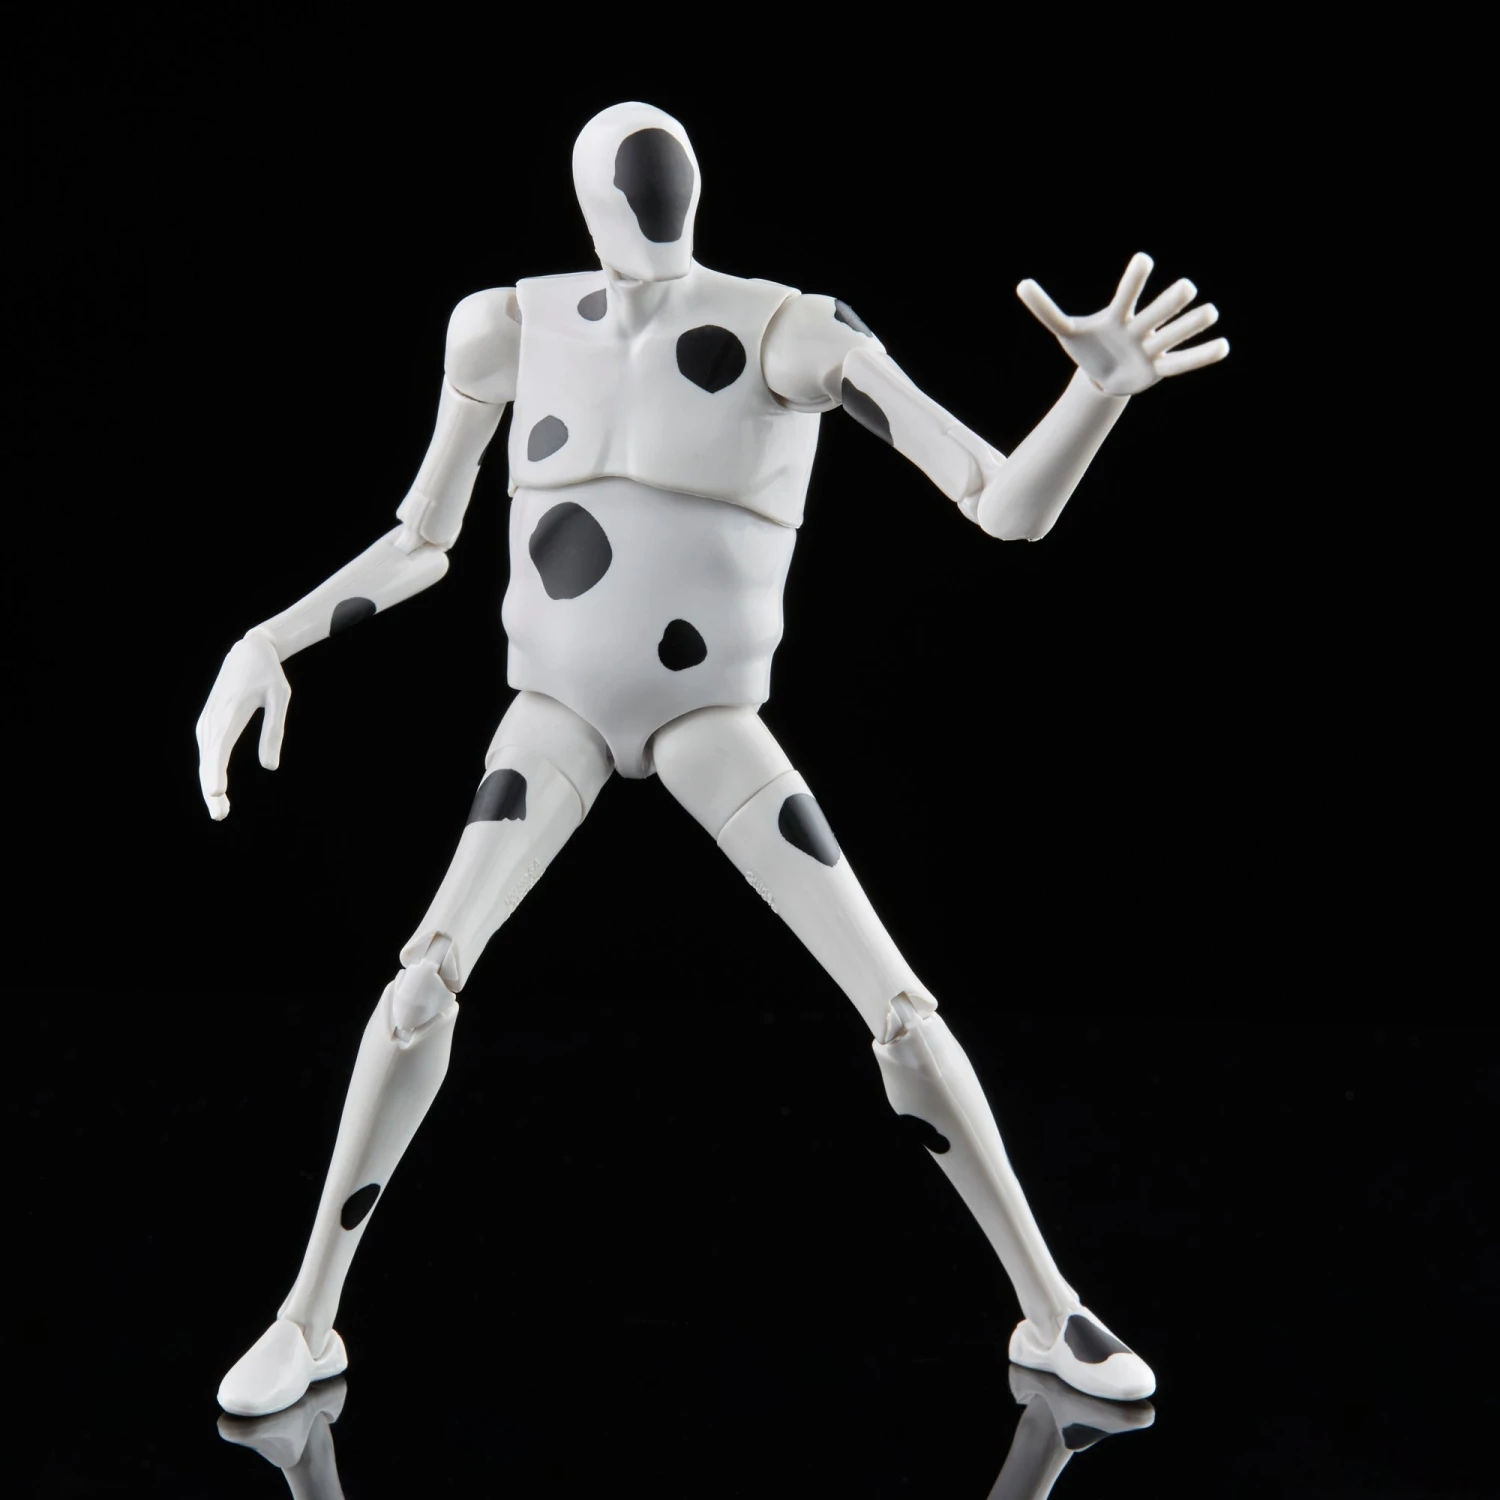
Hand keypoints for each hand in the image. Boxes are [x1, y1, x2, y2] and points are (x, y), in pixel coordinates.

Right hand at [195, 630, 290, 819]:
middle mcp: (213, 719)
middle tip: (220, 816)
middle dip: (211, 788)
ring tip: (221, 812)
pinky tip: (216, 790)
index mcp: (231, 712)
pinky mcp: (207, 724)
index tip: (216, 792)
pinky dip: (210, 772)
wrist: (249, 652)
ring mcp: (207, 721)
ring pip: (205, 759)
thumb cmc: (268, 675)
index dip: (215, 771)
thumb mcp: (279, 697)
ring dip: (209, 784)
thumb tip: (270, 767)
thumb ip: (274, 731)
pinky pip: (207, 752)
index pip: (220, 747)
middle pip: (208, 759)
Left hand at [1016, 252, 1227, 395]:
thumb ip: (1046, 309)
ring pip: (1175, 334)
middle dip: (1169, 302)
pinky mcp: (1159, 369)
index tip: (1143, 260)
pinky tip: (1223, 346)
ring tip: (1210, 313)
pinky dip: (1202, 356)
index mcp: (1118, 316)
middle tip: (1185, 290)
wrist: (1102, 375)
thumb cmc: (1088, 346)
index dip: (1134, 279)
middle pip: (1157, 312)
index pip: (1126, 294)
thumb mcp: (1066, 330)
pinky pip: (1184, 363)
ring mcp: (1151, 347)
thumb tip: (1021, 284)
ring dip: (1192, 325)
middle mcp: (1140, 327)